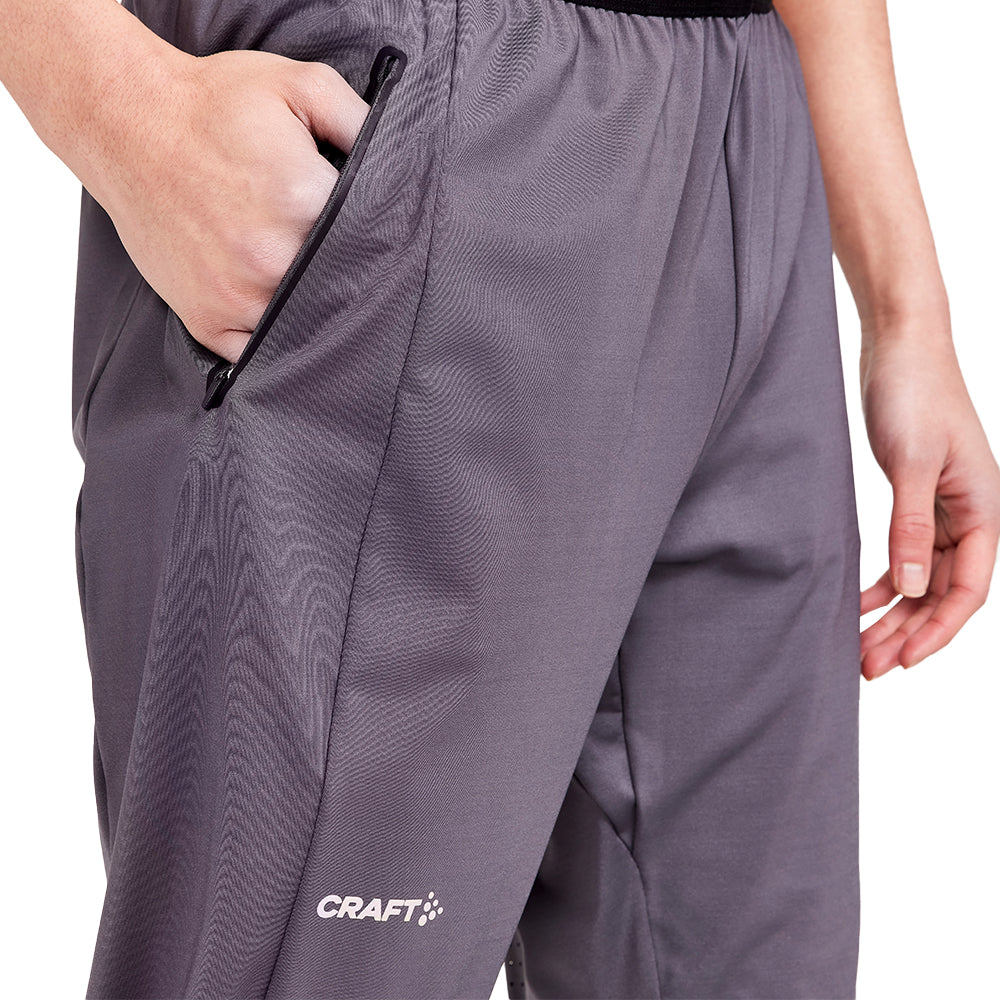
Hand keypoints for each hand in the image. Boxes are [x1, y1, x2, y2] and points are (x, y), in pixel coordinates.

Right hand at [88, 46, 369, 362]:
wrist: (126, 122)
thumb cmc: (214, 105)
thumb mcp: (299, 87)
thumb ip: (359, 122)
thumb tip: (399, 163)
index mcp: (303, 202)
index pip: (371, 243)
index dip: (378, 243)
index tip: (378, 239)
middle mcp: (272, 259)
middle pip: (340, 290)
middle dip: (351, 280)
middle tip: (348, 266)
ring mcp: (237, 297)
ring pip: (304, 328)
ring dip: (315, 316)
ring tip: (313, 290)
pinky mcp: (207, 320)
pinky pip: (256, 355)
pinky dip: (272, 346)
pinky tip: (282, 322)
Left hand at [858, 324, 999, 679]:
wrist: (900, 347)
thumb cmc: (914, 394)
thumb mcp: (910, 464)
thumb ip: (910, 527)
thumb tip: (910, 590)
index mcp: (984, 510)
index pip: (969, 590)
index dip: (937, 631)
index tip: (901, 661)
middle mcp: (970, 516)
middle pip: (943, 592)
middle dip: (909, 633)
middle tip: (868, 666)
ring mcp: (944, 509)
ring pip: (923, 579)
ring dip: (894, 614)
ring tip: (860, 647)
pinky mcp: (916, 498)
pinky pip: (906, 554)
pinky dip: (884, 581)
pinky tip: (859, 601)